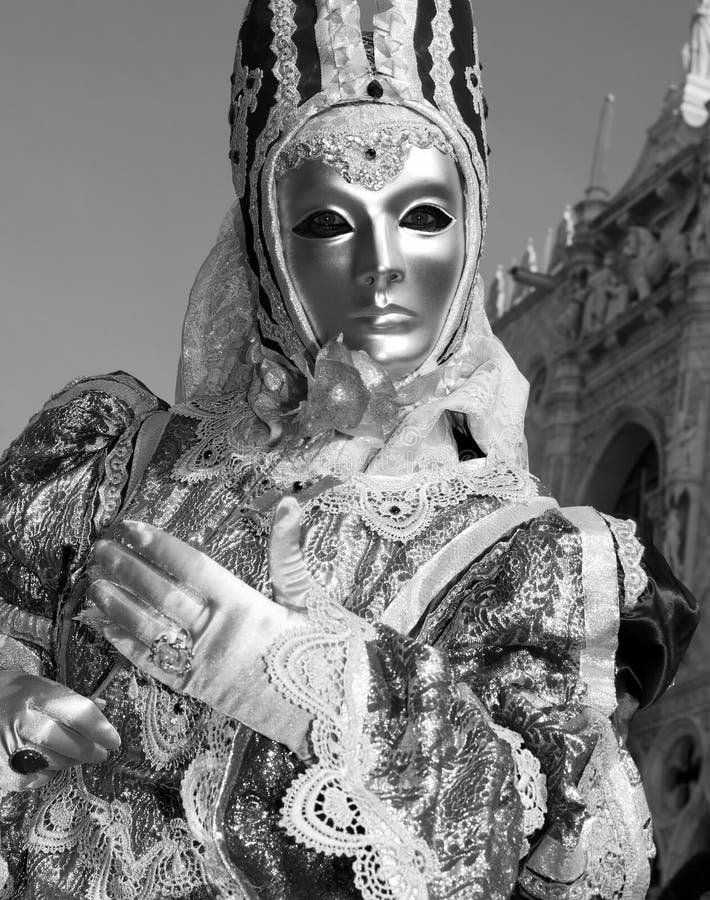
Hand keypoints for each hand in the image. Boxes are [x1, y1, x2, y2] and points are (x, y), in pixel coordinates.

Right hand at [0, 670, 120, 790]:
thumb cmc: (12, 694)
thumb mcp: (38, 685)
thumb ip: (68, 698)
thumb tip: (103, 705)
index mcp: (36, 694)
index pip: (78, 712)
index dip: (100, 729)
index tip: (114, 740)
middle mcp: (21, 719)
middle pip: (66, 742)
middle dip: (89, 751)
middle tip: (101, 754)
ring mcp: (8, 745)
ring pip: (52, 762)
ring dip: (70, 762)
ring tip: (76, 757)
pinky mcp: (0, 768)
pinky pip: (33, 778)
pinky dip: (46, 773)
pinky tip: (48, 764)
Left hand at [88, 498, 312, 755]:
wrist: (333, 716)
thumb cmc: (328, 653)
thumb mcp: (312, 597)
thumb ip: (290, 551)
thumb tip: (289, 502)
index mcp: (248, 607)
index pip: (192, 567)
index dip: (158, 545)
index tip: (131, 527)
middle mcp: (219, 636)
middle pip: (162, 595)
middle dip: (127, 569)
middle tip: (100, 547)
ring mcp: (205, 666)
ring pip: (150, 631)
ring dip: (118, 606)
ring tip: (93, 582)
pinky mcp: (199, 691)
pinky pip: (154, 666)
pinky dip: (126, 645)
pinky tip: (104, 626)